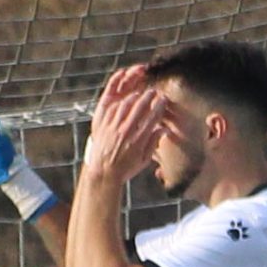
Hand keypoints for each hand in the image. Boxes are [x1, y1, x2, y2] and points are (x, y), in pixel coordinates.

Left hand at [84, 65, 163, 185]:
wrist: (103, 174)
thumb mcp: (144, 160)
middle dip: (148, 96)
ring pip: (125, 105)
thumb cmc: (124, 169)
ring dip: (134, 97)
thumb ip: (154, 143)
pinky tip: (123, 101)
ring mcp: (113, 128)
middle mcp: (126, 132)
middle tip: (153, 92)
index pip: (153, 117)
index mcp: (138, 140)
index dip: (159, 106)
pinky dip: (119, 102)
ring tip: (139, 94)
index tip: (163, 100)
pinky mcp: (103, 127)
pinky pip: (111, 109)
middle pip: (140, 107)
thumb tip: (164, 130)